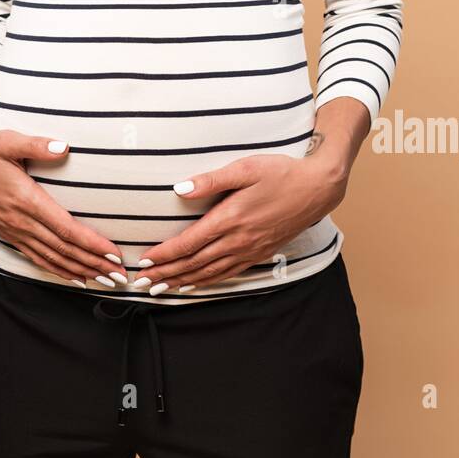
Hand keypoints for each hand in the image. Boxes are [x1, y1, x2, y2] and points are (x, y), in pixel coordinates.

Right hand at [0, 127, 126, 286]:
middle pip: (63, 250)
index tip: (113, 253)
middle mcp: (21, 221)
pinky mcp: (10, 233)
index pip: (65, 229)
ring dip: (80, 271)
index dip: (91, 244)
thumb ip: (36, 144)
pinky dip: (58, 270)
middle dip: (94, 264)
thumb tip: (63, 146)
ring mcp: (14, 230)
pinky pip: (37, 258)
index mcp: (25, 199)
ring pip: (51, 259)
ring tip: (105, 281)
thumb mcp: (6, 140)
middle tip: (120, 276)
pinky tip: (75, 277)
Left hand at [132, 147, 351, 294]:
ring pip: (209, 273)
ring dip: (182, 282)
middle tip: (142, 284)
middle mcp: (238, 240)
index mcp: (230, 219)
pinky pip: (227, 273)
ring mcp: (249, 250)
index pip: (189, 243)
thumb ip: (211, 180)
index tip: (144, 261)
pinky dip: (207, 281)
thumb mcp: (245, 168)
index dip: (165, 254)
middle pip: (194, 263)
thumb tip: (180, 189)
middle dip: (166, 275)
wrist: (316, 189)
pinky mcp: (258, 253)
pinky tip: (195, 284)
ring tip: (161, 290)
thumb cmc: (280, 173)